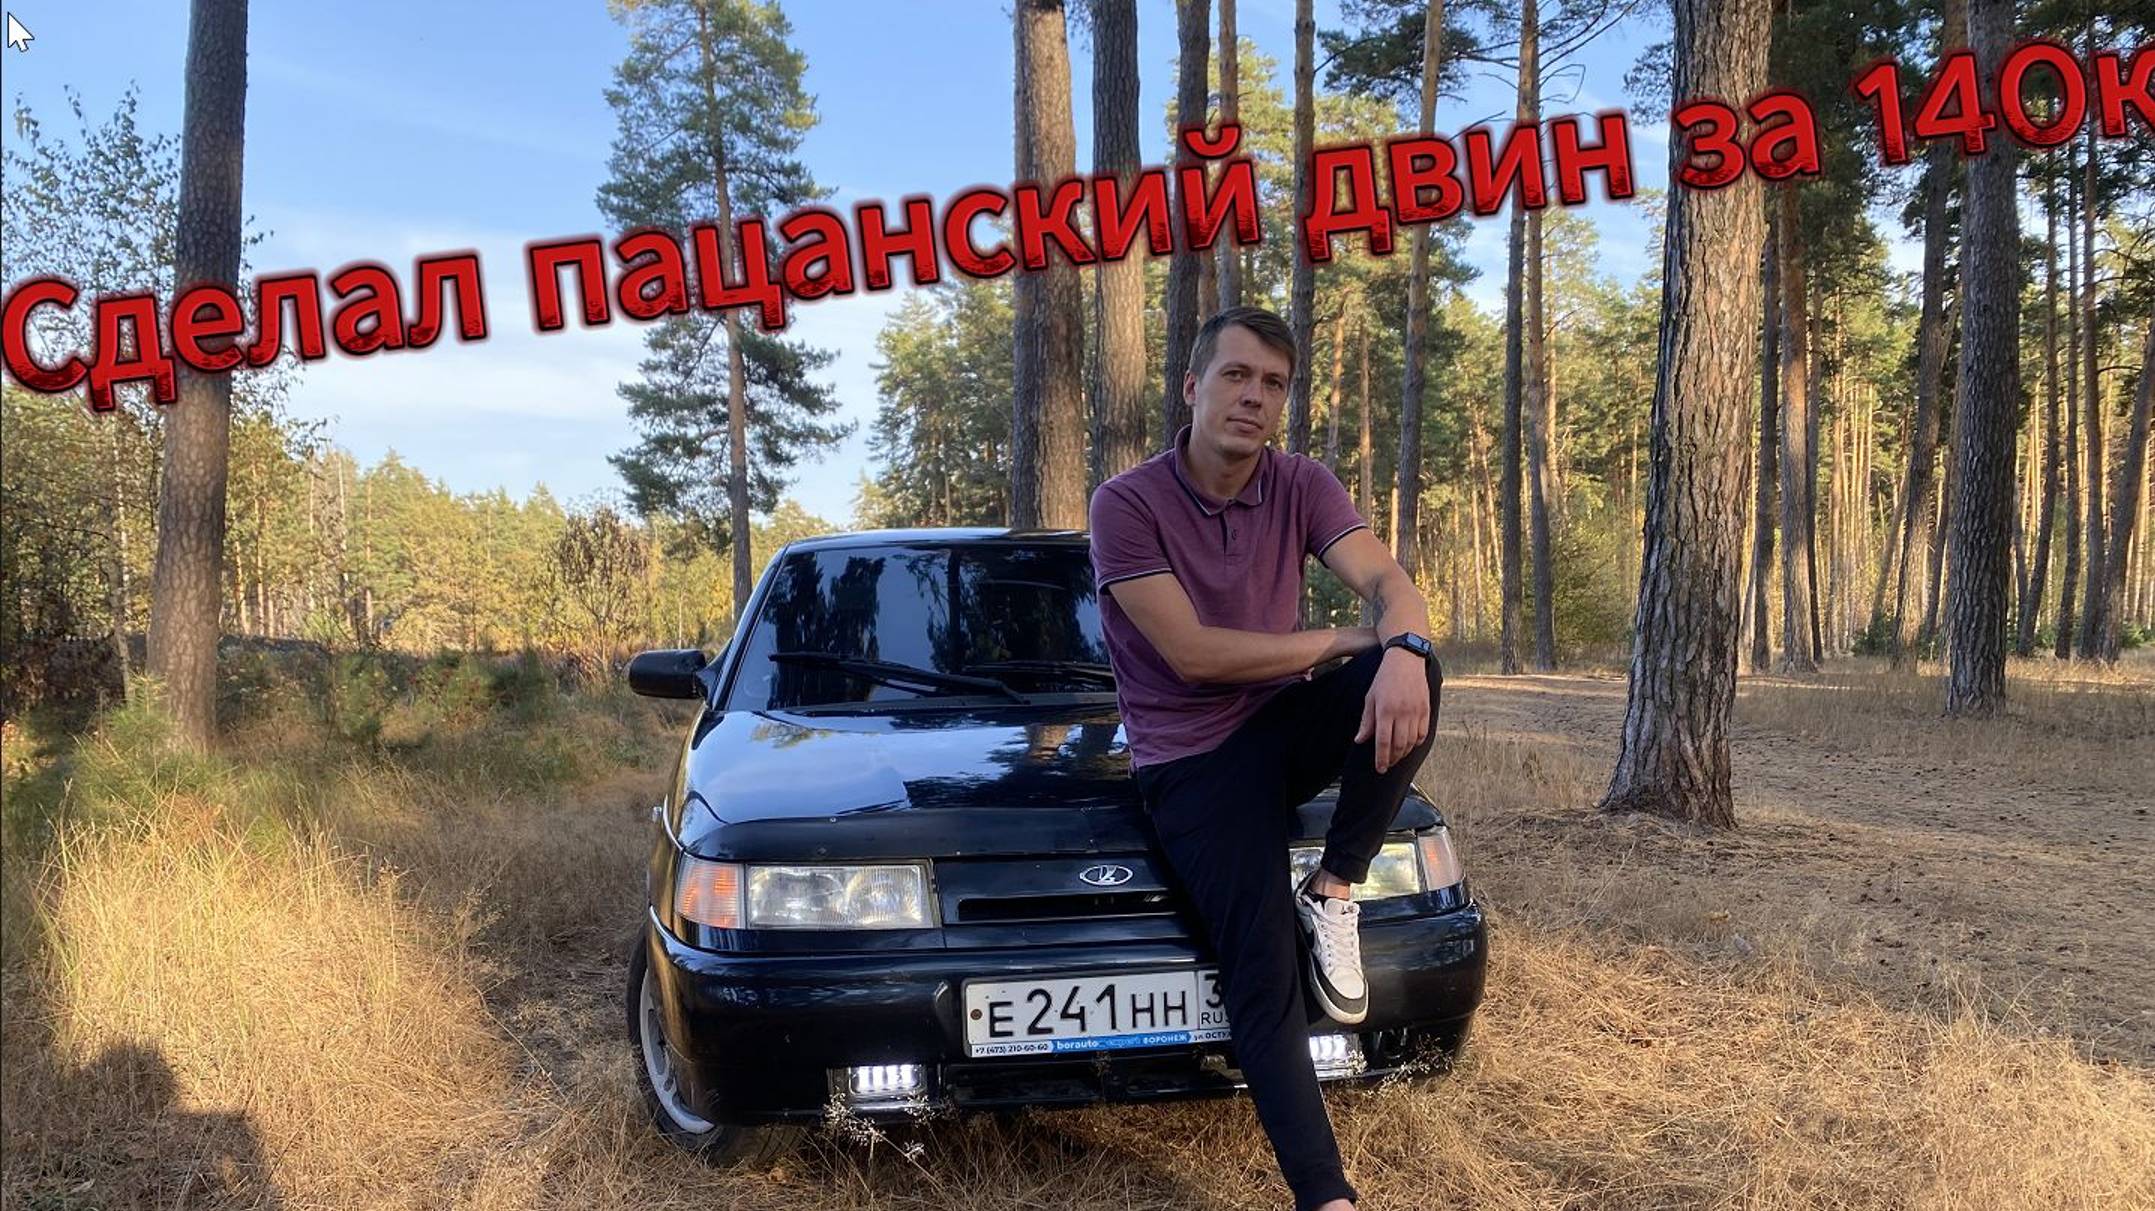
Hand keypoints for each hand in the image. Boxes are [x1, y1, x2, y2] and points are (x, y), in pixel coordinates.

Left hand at [1353, 648, 1430, 773]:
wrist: (1405, 660)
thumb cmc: (1384, 679)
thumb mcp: (1370, 698)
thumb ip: (1366, 721)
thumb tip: (1360, 740)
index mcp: (1385, 710)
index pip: (1383, 742)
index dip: (1381, 759)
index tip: (1380, 769)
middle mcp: (1402, 713)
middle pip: (1399, 745)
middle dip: (1393, 759)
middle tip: (1387, 765)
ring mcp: (1416, 712)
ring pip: (1411, 742)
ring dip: (1404, 753)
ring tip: (1396, 756)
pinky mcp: (1426, 710)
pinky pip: (1423, 733)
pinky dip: (1416, 743)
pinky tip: (1409, 745)